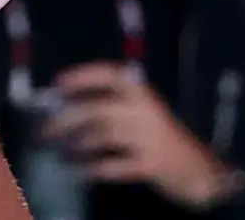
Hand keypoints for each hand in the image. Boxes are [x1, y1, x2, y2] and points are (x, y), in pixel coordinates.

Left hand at [49, 66, 239, 208]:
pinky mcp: (152, 164)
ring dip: (76, 145)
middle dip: (66, 120)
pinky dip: (94, 168)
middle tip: (44, 131)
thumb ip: (112, 106)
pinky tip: (80, 172)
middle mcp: (146, 110)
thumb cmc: (161, 139)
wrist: (200, 171)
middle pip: (98, 109)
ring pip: (103, 136)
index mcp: (143, 93)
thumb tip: (65, 104)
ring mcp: (150, 137)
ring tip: (61, 154)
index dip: (83, 76)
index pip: (111, 74)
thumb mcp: (142, 113)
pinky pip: (115, 165)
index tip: (57, 83)